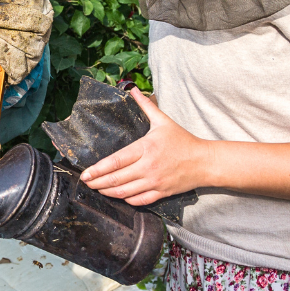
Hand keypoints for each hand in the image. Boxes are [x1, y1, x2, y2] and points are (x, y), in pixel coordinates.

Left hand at [80, 87, 211, 205]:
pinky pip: (139, 201)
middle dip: (98, 182)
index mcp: (146, 148)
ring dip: (108, 192)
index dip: (98, 169)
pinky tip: (119, 196)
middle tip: (85, 182)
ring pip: (125, 192)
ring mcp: (154, 182)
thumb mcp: (163, 120)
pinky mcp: (161, 193)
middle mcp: (148, 167)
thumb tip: (132, 89)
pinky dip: (126, 200)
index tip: (85, 173)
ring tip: (97, 189)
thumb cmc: (182, 140)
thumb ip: (145, 105)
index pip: (116, 161)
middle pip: (116, 179)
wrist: (204, 162)